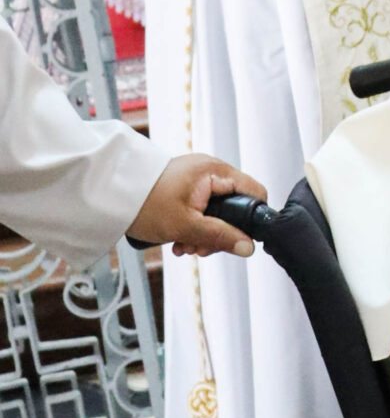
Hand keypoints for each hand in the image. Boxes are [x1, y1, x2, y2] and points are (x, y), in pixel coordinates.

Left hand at [130, 156, 265, 257]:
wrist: (107, 195)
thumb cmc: (143, 203)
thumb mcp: (186, 225)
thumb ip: (220, 237)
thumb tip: (248, 247)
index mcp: (215, 171)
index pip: (254, 192)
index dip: (252, 218)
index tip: (239, 238)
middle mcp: (209, 170)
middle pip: (235, 205)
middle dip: (220, 232)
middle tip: (201, 247)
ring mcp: (197, 178)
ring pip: (217, 210)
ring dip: (205, 233)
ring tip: (185, 245)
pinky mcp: (185, 186)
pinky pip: (201, 208)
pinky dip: (194, 225)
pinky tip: (179, 238)